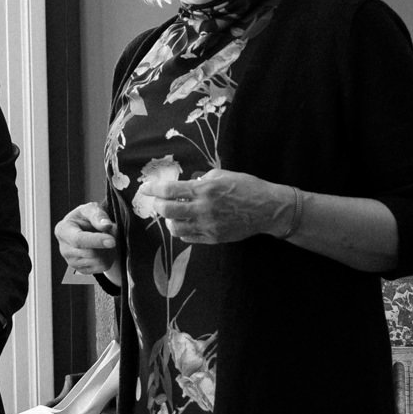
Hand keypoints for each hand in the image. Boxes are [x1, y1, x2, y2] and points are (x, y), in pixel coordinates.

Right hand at [55, 200, 121, 285]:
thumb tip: (106, 225)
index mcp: (63, 230)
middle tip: (110, 233)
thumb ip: (98, 215)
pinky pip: (102, 268)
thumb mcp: (91, 209)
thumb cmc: (86, 217)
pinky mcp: (81, 270)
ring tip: (105, 240)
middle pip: (91, 253)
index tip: (112, 241)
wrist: (85, 229)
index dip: (97, 241)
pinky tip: (103, 249)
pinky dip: (108, 258)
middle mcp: (64, 248)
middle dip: (106, 244)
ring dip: (109, 251)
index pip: (79, 240)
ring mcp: (71, 261)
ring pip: (99, 262)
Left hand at [135, 167, 291, 244]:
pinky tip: (186, 223)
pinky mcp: (213, 238)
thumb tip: (186, 184)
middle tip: (158, 201)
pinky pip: (188, 237)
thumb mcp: (223, 175)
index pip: (169, 190)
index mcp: (204, 190)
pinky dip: (182, 230)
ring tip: (172, 214)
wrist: (267, 209)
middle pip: (166, 211)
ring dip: (168, 220)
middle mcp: (203, 209)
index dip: (153, 189)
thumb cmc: (247, 187)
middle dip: (157, 205)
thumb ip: (202, 179)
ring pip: (174, 228)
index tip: (144, 188)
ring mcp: (207, 226)